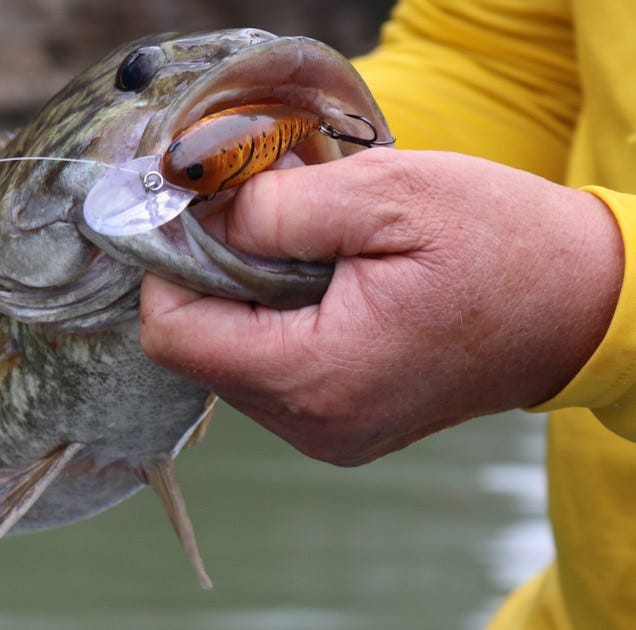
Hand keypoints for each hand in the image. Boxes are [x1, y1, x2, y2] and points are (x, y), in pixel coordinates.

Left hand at [140, 149, 621, 465]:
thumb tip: (200, 216)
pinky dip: (274, 321)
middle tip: (263, 215)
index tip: (202, 211)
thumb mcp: (387, 195)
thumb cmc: (498, 243)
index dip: (169, 265)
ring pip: (227, 360)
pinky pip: (268, 373)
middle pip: (196, 348)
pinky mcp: (339, 429)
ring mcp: (325, 436)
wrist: (581, 308)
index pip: (173, 335)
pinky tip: (323, 283)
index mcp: (315, 376)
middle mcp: (311, 425)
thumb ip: (277, 207)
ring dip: (245, 296)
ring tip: (307, 249)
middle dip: (212, 274)